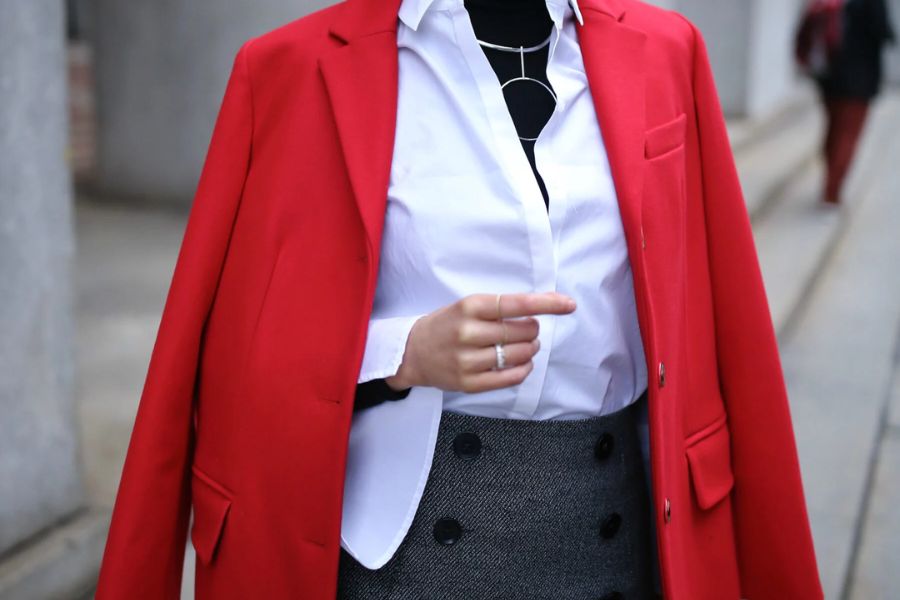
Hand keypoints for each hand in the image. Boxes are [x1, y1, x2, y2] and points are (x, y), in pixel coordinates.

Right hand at [385, 292, 575, 393]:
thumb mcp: (467, 306)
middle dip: (534, 330)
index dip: (546, 304)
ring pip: (520, 355)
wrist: (411, 352)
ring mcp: (468, 360)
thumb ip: (500, 307)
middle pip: (523, 331)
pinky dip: (524, 369)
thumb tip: (542, 310)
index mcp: (469, 307)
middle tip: (528, 330)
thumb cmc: (446, 325)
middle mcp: (468, 333)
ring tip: (525, 346)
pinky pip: (511, 377)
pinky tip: (521, 362)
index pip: (516, 304)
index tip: (569, 304)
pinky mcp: (469, 383)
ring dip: (531, 349)